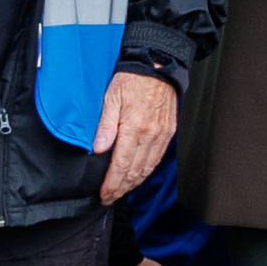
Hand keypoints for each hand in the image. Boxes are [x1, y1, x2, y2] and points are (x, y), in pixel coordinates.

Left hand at [95, 70, 177, 206]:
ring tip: (121, 191)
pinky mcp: (168, 133)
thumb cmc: (132, 80)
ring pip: (147, 168)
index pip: (122, 164)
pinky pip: (157, 159)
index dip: (112, 183)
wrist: (158, 67)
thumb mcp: (111, 98)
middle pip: (135, 171)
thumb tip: (98, 150)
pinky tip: (138, 177)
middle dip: (121, 188)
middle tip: (109, 198)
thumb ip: (105, 126)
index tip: (104, 194)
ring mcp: (161, 135)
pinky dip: (146, 172)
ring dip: (133, 183)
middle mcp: (150, 134)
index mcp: (134, 127)